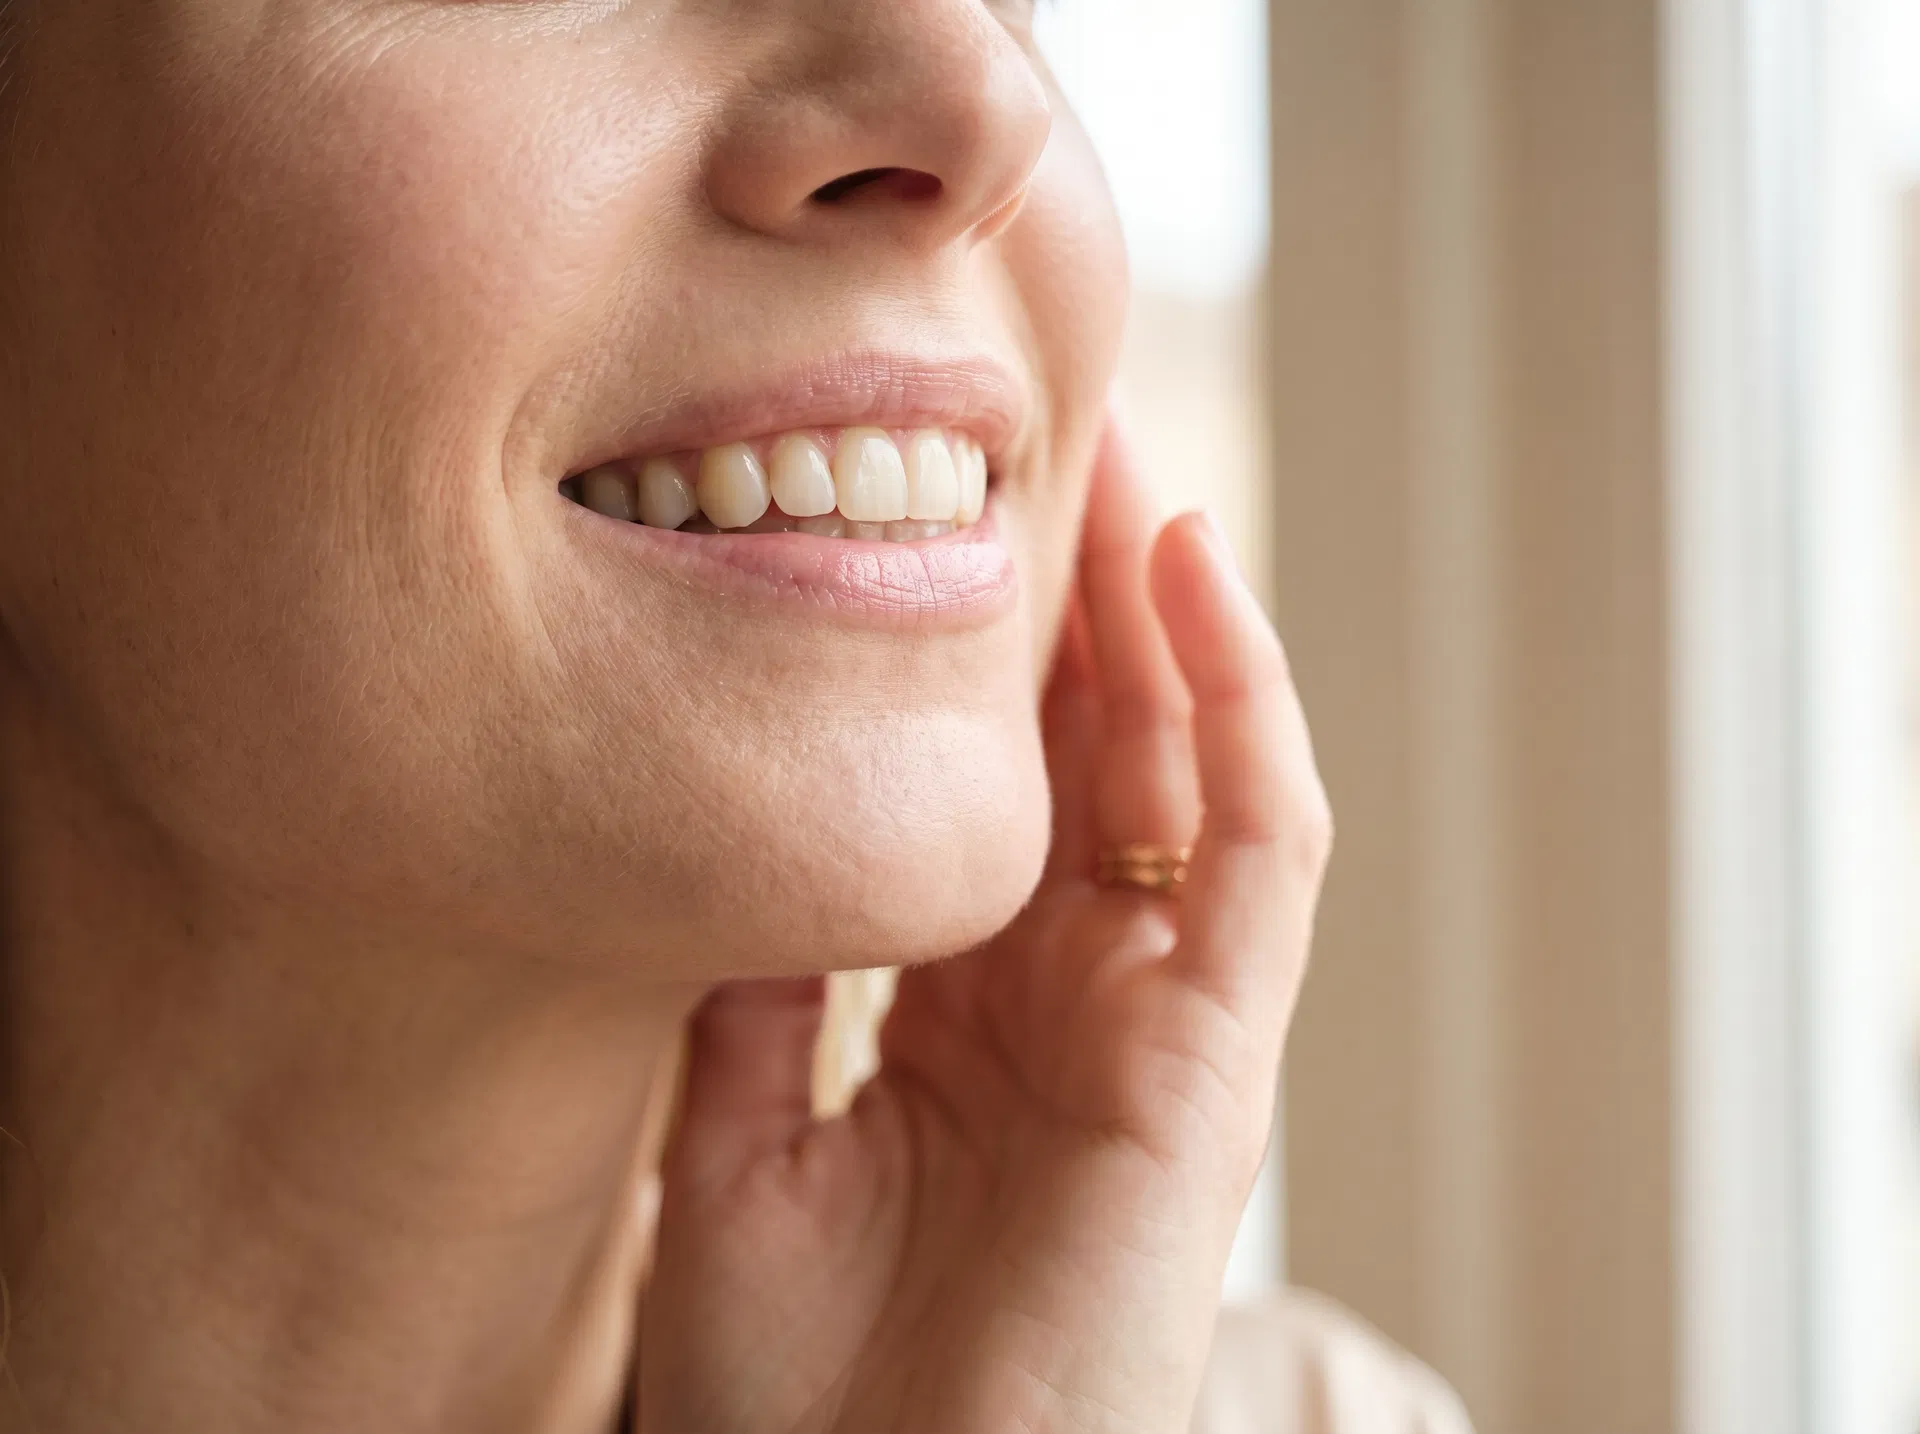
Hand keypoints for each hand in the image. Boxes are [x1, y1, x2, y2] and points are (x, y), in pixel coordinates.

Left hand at [638, 420, 1331, 1433]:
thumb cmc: (800, 1389)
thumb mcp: (732, 1146)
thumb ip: (760, 991)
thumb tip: (743, 836)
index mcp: (965, 1015)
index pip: (993, 792)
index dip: (973, 655)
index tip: (922, 517)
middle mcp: (1073, 997)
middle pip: (1096, 750)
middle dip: (1072, 592)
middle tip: (1033, 427)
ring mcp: (1157, 1019)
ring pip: (1186, 763)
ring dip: (1159, 604)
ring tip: (1119, 449)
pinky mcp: (1219, 1057)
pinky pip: (1260, 846)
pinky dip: (1240, 705)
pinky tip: (1188, 571)